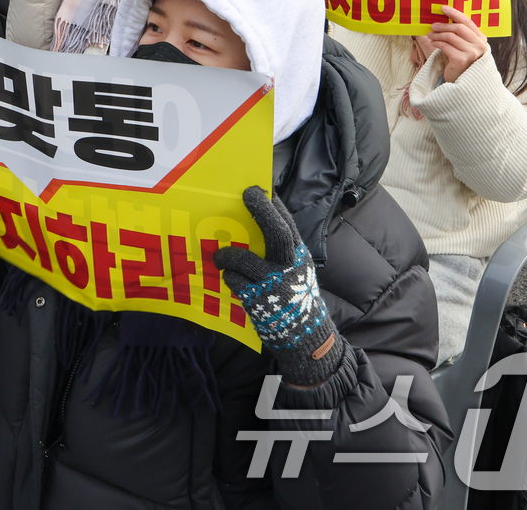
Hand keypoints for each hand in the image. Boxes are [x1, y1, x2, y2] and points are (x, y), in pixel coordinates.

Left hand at [213, 186, 344, 387]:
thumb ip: (282, 253)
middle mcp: (289, 267)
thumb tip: (259, 226)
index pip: (288, 224)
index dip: (275, 205)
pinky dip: (228, 278)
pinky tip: (229, 279)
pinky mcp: (258, 302)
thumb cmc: (297, 300)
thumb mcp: (298, 272)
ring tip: (219, 255)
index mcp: (299, 257)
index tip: (262, 187)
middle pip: (277, 232)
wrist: (307, 340)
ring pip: (244, 258)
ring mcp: (274, 285)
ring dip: (227, 254)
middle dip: (262, 210)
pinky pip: (234, 281)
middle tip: (248, 194)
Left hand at [427, 5, 489, 82]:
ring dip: (438, 35)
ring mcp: (472, 53)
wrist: (463, 82)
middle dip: (443, 25)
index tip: (443, 8)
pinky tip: (433, 43)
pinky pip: (446, 46)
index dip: (454, 14)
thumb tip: (442, 19)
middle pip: (458, 28)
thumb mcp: (464, 46)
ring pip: (451, 37)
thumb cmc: (461, 61)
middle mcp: (480, 45)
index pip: (467, 22)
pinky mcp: (462, 60)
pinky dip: (437, 43)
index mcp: (481, 39)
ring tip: (430, 35)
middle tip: (433, 26)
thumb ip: (460, 35)